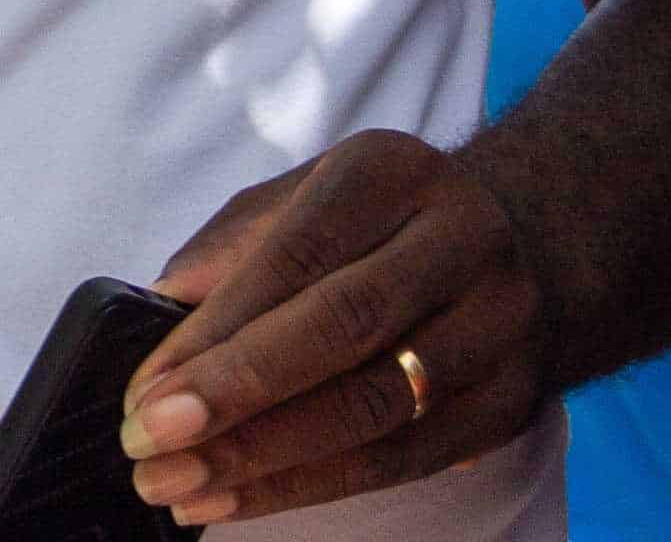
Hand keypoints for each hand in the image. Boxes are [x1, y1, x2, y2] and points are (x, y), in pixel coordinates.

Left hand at [120, 132, 548, 524]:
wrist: (525, 246)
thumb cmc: (377, 224)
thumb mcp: (303, 198)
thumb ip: (229, 250)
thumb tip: (154, 316)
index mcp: (390, 172)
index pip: (296, 254)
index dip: (216, 330)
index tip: (145, 391)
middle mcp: (458, 239)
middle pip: (344, 325)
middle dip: (237, 393)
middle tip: (151, 443)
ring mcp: (497, 324)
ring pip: (375, 405)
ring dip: (265, 459)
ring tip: (181, 485)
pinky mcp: (509, 403)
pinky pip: (403, 460)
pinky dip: (311, 486)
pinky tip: (241, 498)